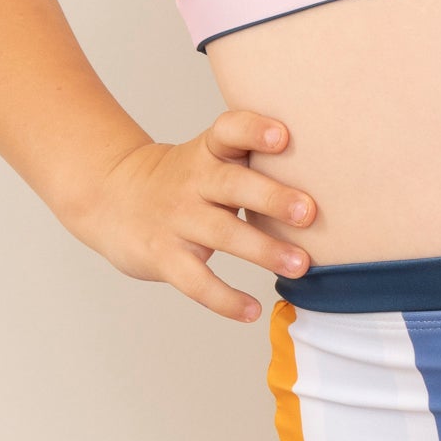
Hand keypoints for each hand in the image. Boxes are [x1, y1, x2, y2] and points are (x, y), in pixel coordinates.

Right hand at [68, 109, 317, 322]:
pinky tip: (252, 310)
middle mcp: (193, 180)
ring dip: (264, 250)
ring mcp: (177, 219)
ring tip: (301, 265)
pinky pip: (196, 281)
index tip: (283, 136)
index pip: (228, 130)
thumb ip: (253, 160)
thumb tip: (328, 178)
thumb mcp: (209, 156)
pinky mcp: (164, 256)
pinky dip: (225, 299)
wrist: (112, 197)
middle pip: (233, 184)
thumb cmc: (184, 178)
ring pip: (222, 234)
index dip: (253, 131)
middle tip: (310, 212)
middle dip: (272, 198)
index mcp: (208, 150)